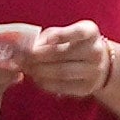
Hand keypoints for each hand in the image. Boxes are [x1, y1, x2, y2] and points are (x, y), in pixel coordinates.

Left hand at [0, 20, 118, 106]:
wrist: (97, 64)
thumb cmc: (73, 43)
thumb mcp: (65, 33)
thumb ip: (48, 37)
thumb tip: (27, 46)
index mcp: (90, 32)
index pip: (78, 32)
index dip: (62, 35)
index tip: (46, 39)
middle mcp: (96, 52)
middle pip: (63, 54)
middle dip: (38, 56)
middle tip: (21, 57)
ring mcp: (94, 71)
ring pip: (62, 72)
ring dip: (40, 71)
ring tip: (26, 68)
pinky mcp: (87, 87)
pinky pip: (63, 86)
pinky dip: (46, 83)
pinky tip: (36, 79)